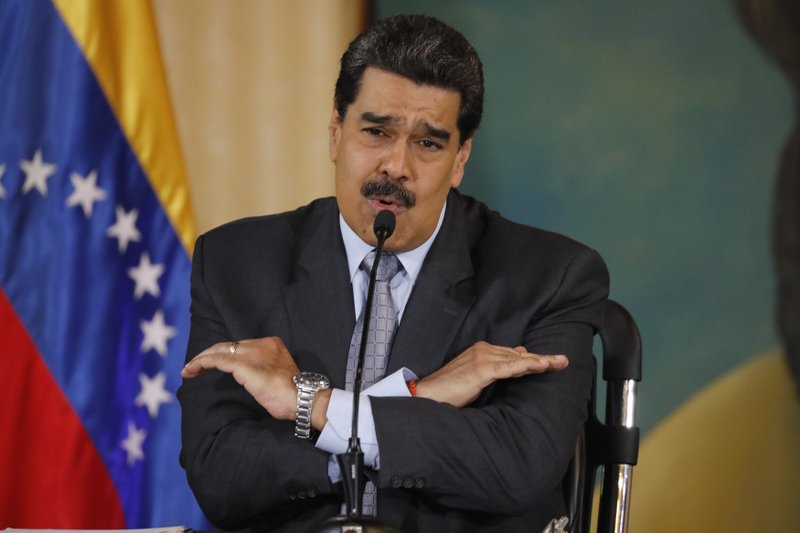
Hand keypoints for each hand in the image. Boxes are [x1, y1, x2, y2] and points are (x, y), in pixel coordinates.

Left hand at [182, 336, 299, 419]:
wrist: (302, 399)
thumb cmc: (293, 395)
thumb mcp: (277, 376)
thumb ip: (262, 370)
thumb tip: (246, 378)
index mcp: (271, 344)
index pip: (240, 346)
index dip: (223, 355)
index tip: (212, 366)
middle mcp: (261, 344)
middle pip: (228, 346)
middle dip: (208, 355)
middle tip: (193, 367)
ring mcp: (253, 353)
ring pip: (219, 350)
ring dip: (200, 360)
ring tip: (188, 370)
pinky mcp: (245, 364)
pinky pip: (217, 360)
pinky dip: (202, 363)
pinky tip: (193, 370)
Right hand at [415, 341, 567, 407]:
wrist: (429, 394)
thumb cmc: (450, 389)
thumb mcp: (476, 376)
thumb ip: (496, 367)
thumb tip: (518, 356)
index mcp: (482, 350)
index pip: (514, 354)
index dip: (534, 359)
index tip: (552, 361)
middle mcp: (484, 349)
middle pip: (520, 355)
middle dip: (543, 359)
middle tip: (563, 360)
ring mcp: (483, 358)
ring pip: (518, 360)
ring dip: (541, 361)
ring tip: (559, 363)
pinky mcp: (482, 369)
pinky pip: (510, 367)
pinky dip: (527, 366)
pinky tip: (542, 366)